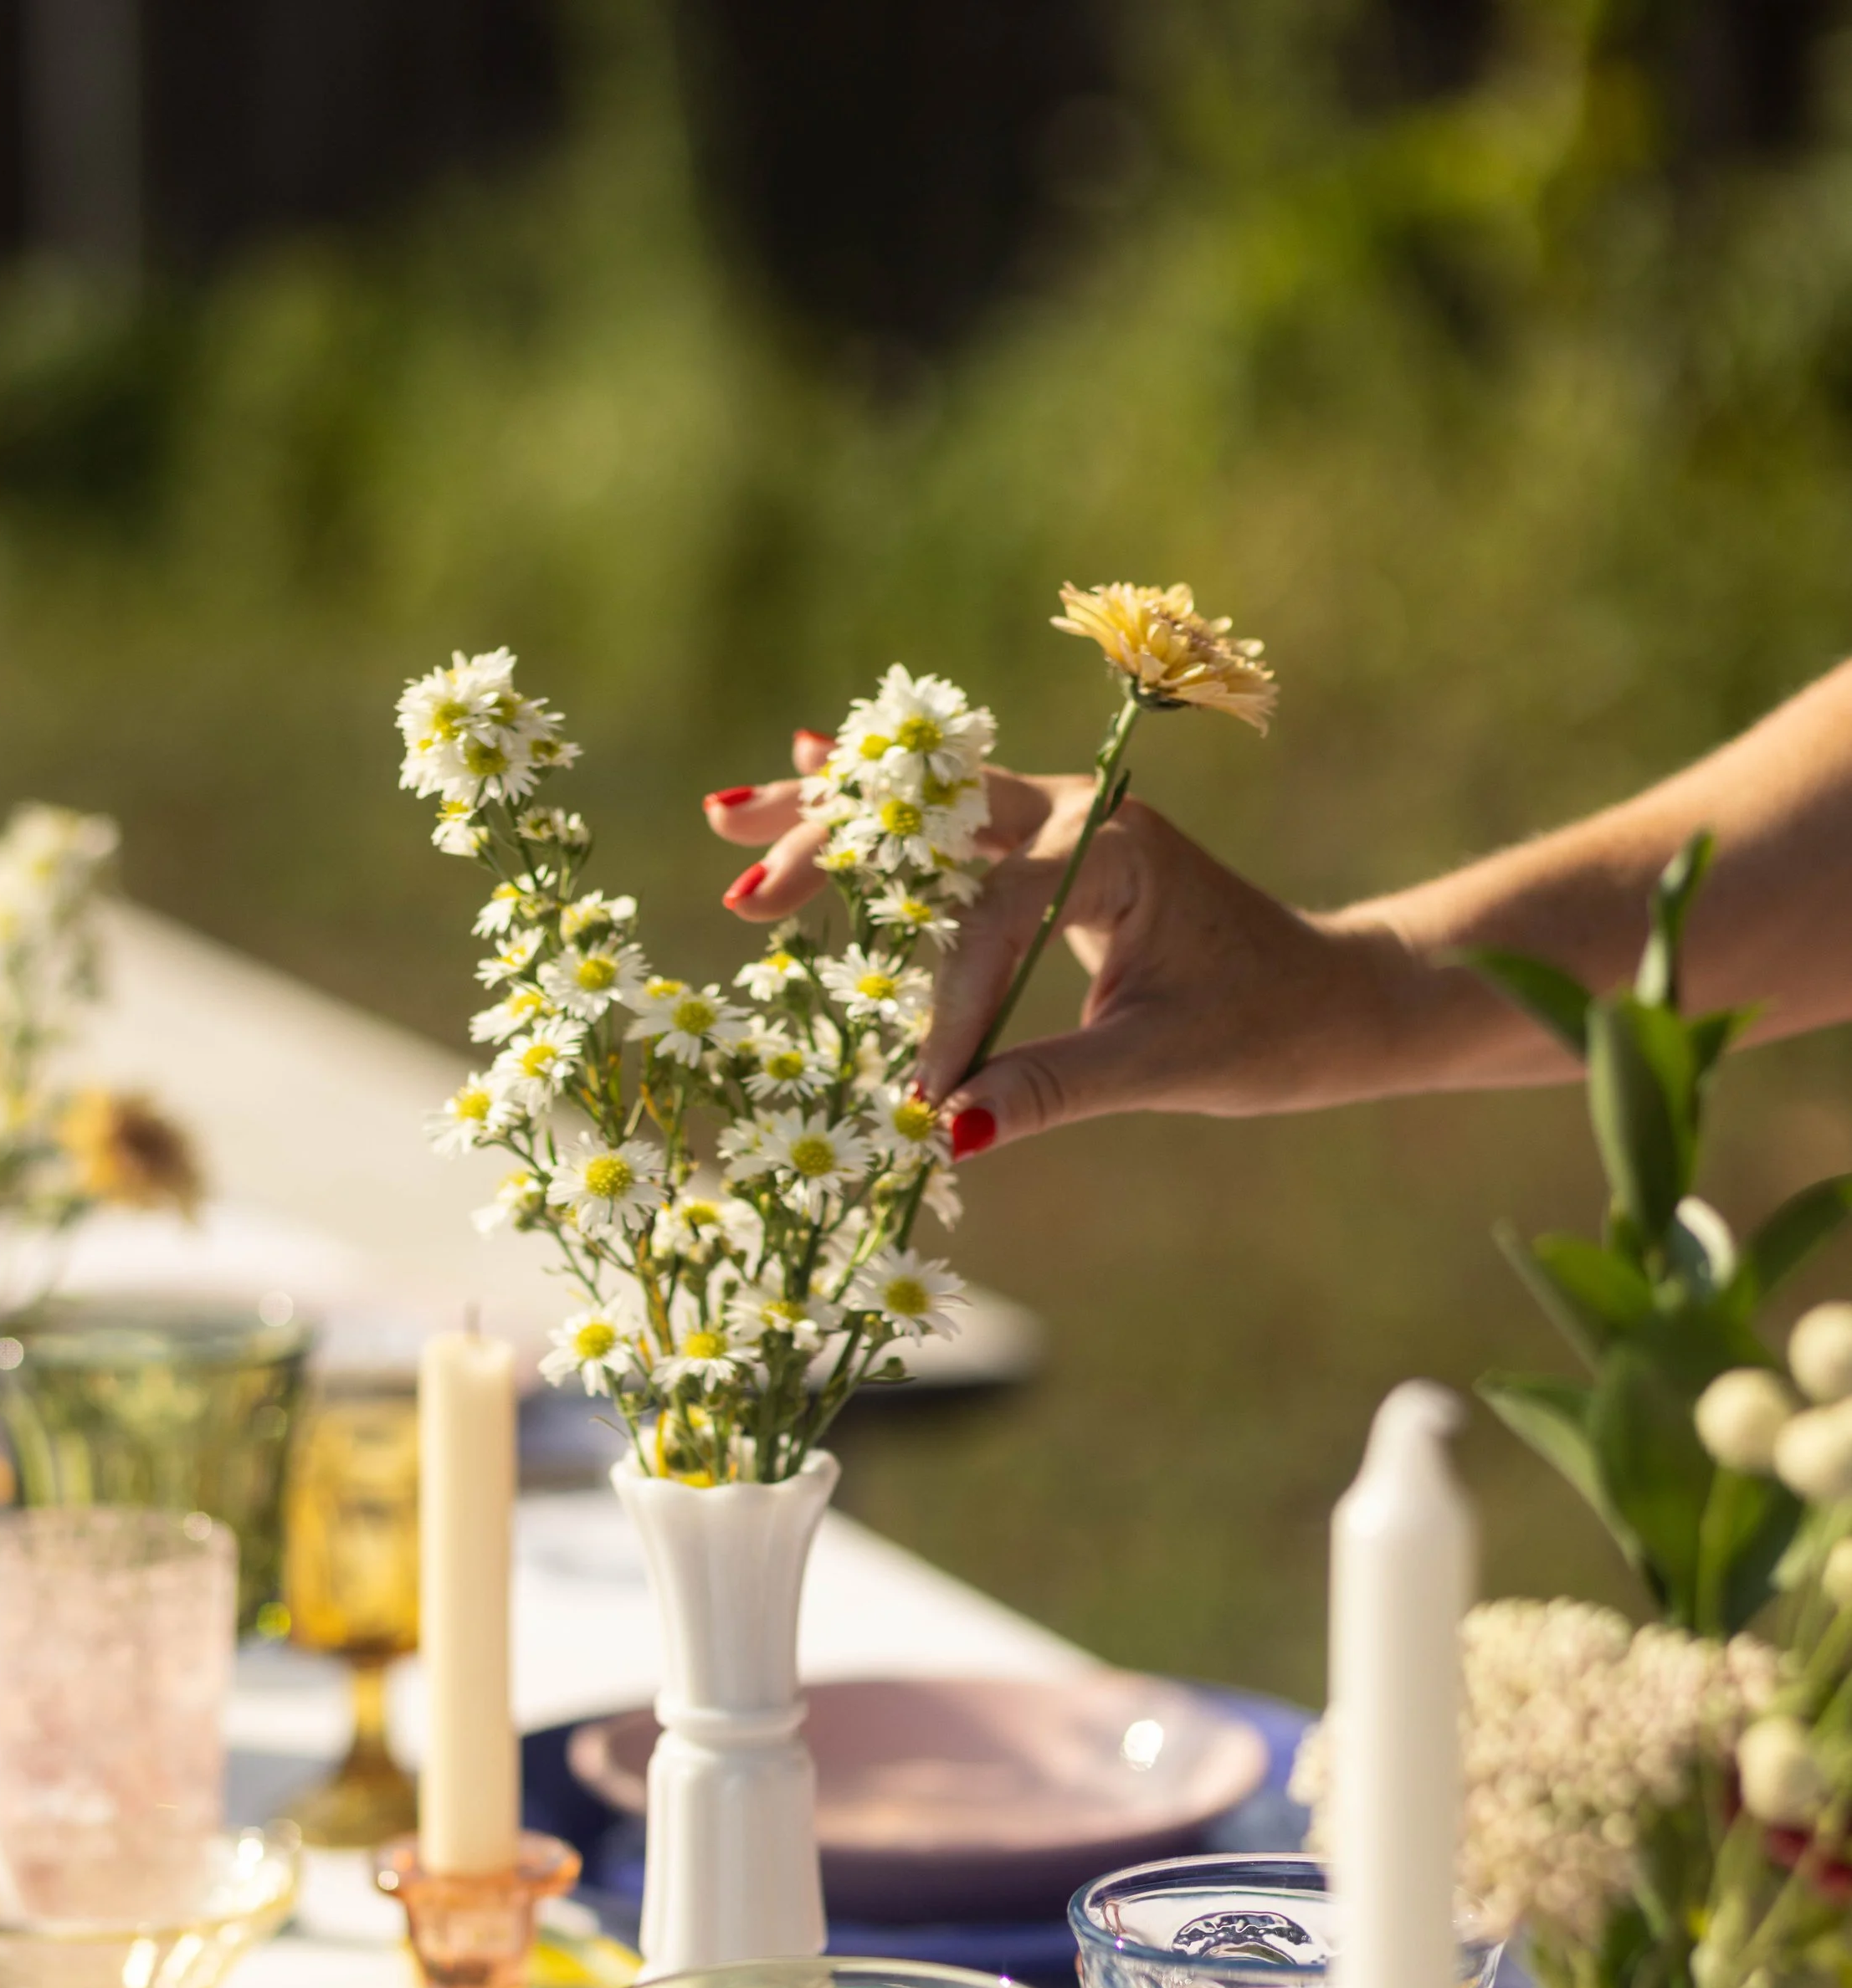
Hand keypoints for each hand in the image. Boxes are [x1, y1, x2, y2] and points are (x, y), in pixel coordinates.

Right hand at [703, 743, 1418, 1141]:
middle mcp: (1082, 815)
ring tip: (731, 822)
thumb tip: (949, 1136)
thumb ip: (1056, 1091)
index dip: (948, 1008)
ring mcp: (1062, 823)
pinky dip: (879, 817)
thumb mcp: (1166, 1067)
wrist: (1333, 996)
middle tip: (745, 898)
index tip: (923, 1096)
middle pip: (933, 816)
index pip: (995, 918)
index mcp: (1115, 852)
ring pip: (930, 808)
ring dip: (833, 817)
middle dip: (833, 847)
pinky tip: (800, 775)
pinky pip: (951, 827)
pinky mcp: (1051, 849)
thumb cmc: (1267, 1028)